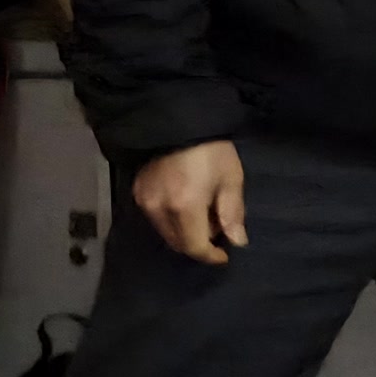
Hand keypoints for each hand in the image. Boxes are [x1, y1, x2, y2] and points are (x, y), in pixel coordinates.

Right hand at [130, 142, 248, 261]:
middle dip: (198, 244)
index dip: (210, 255)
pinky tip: (186, 206)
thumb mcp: (230, 179)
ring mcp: (145, 201)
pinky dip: (172, 221)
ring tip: (204, 216)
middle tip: (217, 231)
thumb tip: (237, 241)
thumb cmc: (212, 150)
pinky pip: (156, 219)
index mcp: (184, 206)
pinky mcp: (138, 192)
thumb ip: (232, 213)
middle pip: (177, 243)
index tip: (224, 255)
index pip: (194, 246)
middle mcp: (159, 209)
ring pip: (165, 233)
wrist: (177, 121)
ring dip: (185, 233)